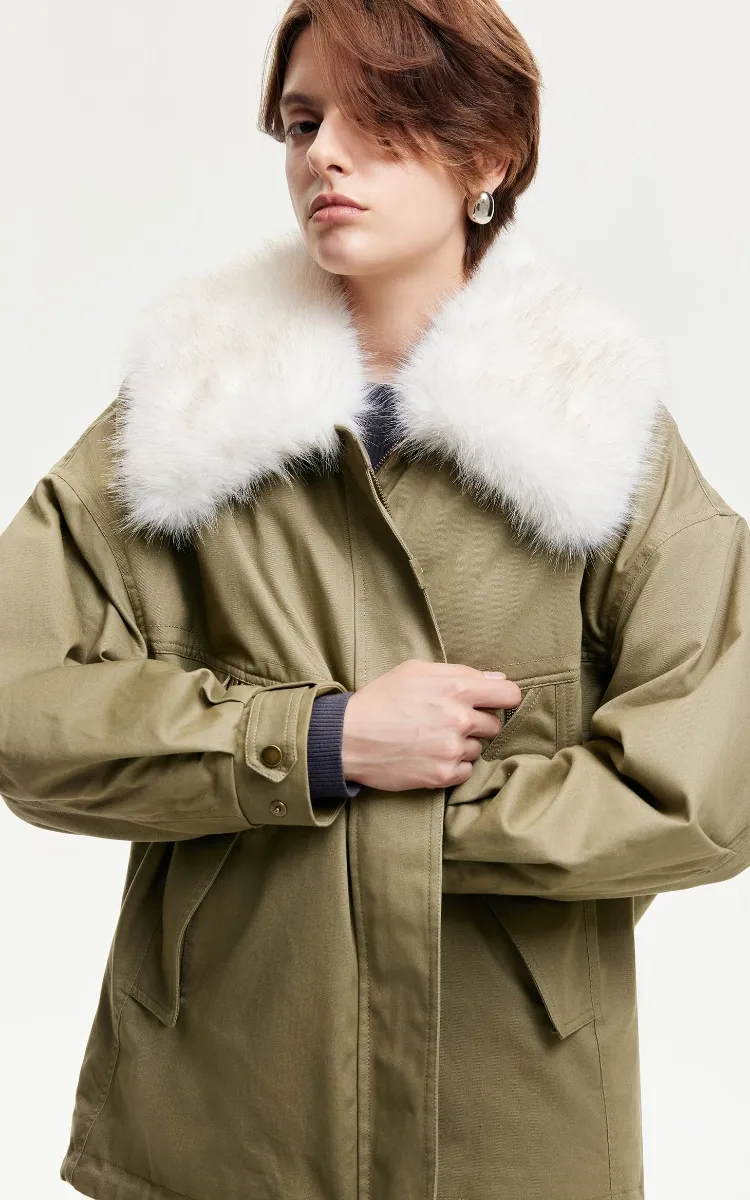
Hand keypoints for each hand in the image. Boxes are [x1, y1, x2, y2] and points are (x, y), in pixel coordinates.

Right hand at [341, 659, 521, 791]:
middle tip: (449, 720)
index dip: (503, 697)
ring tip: (433, 738)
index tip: (493, 701)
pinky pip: (466, 770)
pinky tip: (430, 755)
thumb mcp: (415, 671)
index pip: (509, 694)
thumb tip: (495, 678)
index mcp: (456, 688)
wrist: (348, 738)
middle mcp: (459, 719)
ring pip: (478, 748)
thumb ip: (459, 672)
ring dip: (463, 744)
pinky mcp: (443, 775)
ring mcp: (452, 750)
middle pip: (495, 724)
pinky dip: (453, 765)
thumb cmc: (380, 699)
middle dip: (477, 721)